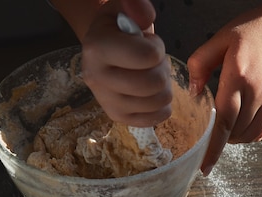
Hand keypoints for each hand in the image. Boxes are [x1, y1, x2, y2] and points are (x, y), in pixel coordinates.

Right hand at [81, 0, 171, 126]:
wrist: (102, 50)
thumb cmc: (118, 27)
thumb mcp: (123, 6)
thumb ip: (136, 5)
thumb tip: (146, 18)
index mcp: (98, 49)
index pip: (146, 57)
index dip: (157, 49)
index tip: (149, 45)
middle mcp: (98, 80)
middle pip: (153, 83)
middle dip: (162, 70)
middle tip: (153, 63)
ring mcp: (107, 103)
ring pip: (157, 102)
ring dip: (163, 87)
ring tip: (151, 75)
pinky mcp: (118, 118)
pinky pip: (154, 119)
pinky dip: (161, 106)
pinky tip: (153, 94)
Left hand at [188, 4, 261, 174]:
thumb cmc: (259, 28)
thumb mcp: (223, 37)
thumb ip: (201, 63)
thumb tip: (193, 92)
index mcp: (239, 76)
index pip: (223, 121)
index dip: (213, 147)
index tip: (205, 168)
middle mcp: (257, 92)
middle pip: (233, 131)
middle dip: (219, 137)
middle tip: (209, 129)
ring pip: (247, 135)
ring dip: (233, 138)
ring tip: (224, 125)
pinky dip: (248, 136)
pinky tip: (240, 127)